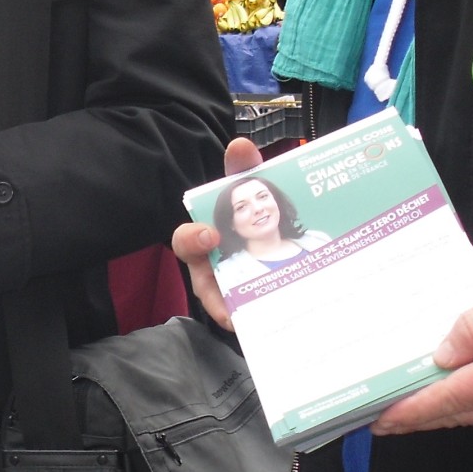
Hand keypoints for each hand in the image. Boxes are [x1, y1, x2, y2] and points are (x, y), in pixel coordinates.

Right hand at [171, 137, 263, 329]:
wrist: (285, 250)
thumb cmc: (253, 218)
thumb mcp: (251, 190)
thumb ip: (245, 170)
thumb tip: (240, 144)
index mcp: (207, 240)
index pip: (187, 241)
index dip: (192, 240)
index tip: (210, 236)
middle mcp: (214, 270)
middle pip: (206, 287)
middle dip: (214, 296)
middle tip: (227, 307)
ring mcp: (232, 294)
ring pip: (229, 311)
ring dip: (239, 319)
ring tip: (250, 326)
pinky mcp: (252, 311)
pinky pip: (252, 322)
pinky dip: (259, 326)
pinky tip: (276, 325)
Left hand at [372, 274, 472, 434]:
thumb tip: (441, 357)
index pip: (449, 399)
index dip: (411, 411)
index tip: (381, 418)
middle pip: (459, 414)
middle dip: (418, 417)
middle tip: (380, 418)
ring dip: (441, 413)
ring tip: (406, 407)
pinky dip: (469, 405)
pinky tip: (450, 394)